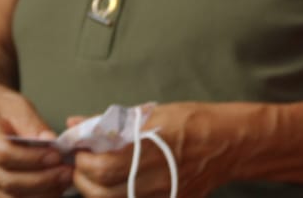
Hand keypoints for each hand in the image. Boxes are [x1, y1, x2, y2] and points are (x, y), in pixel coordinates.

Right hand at [0, 80, 74, 197]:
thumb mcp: (16, 103)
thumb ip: (32, 123)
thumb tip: (50, 141)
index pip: (4, 154)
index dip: (32, 159)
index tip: (56, 155)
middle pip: (8, 181)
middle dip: (42, 180)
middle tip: (66, 171)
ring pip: (11, 196)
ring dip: (41, 193)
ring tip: (63, 180)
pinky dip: (36, 196)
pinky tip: (53, 187)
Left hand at [70, 102, 232, 197]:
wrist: (228, 144)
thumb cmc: (190, 121)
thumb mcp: (149, 114)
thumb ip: (108, 122)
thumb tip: (75, 123)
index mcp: (148, 150)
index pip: (103, 167)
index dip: (83, 162)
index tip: (78, 152)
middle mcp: (155, 178)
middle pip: (104, 192)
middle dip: (84, 180)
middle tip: (82, 166)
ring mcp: (164, 195)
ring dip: (97, 192)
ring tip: (94, 177)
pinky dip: (120, 197)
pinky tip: (117, 186)